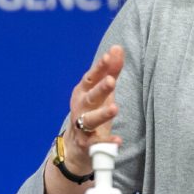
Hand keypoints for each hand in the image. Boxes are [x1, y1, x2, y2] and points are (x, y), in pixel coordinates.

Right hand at [63, 45, 124, 173]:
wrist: (75, 146)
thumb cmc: (91, 110)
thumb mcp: (101, 90)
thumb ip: (111, 70)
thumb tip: (117, 48)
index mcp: (83, 92)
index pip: (91, 78)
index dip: (99, 68)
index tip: (108, 56)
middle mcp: (80, 108)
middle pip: (90, 97)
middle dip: (100, 89)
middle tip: (112, 81)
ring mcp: (82, 127)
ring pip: (90, 120)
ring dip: (102, 114)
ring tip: (115, 108)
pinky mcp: (87, 144)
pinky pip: (97, 144)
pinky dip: (107, 142)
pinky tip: (118, 140)